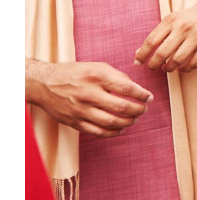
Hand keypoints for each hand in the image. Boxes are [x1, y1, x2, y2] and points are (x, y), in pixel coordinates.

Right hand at [26, 60, 151, 137]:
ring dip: (128, 122)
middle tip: (144, 109)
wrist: (44, 84)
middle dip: (138, 110)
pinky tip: (121, 128)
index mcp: (96, 76)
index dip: (141, 94)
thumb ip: (117, 76)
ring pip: (111, 122)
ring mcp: (81, 110)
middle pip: (121, 107)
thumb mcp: (97, 66)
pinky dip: (113, 132)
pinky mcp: (74, 122)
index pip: (126, 88)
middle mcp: (88, 94)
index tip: (149, 97)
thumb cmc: (74, 73)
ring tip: (135, 118)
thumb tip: (136, 88)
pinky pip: (98, 132)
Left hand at [134, 0, 196, 72]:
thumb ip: (159, 34)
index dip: (142, 54)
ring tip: (167, 68)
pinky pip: (193, 63)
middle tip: (152, 67)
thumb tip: (139, 52)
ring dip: (169, 68)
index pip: (152, 40)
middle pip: (162, 53)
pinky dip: (184, 69)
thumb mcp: (175, 19)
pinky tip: (181, 68)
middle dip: (153, 64)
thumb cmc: (194, 16)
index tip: (137, 62)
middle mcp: (184, 28)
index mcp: (173, 20)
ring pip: (177, 61)